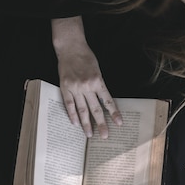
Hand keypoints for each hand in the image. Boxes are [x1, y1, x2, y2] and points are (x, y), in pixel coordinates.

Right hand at [51, 17, 122, 137]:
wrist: (71, 48)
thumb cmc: (86, 57)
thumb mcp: (98, 70)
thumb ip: (99, 86)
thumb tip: (103, 102)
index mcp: (98, 81)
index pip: (108, 101)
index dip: (114, 113)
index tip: (119, 123)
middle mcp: (87, 86)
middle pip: (95, 109)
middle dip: (101, 124)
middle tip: (104, 136)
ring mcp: (75, 88)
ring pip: (82, 110)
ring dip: (86, 124)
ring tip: (89, 135)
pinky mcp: (65, 88)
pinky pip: (69, 104)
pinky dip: (72, 115)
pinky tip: (75, 124)